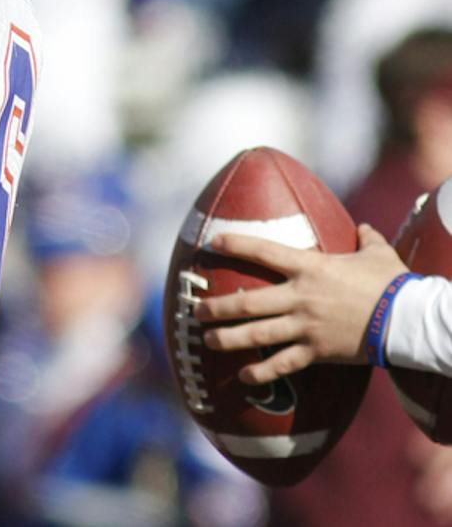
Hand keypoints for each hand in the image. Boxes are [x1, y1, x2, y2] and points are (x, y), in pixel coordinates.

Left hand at [195, 223, 406, 382]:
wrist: (409, 320)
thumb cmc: (392, 284)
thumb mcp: (377, 254)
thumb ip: (365, 239)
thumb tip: (364, 227)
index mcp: (310, 267)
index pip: (264, 252)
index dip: (236, 245)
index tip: (213, 244)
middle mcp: (300, 296)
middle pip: (248, 302)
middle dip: (217, 307)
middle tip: (196, 310)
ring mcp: (306, 326)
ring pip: (257, 334)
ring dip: (228, 338)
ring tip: (207, 341)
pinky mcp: (318, 351)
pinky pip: (283, 364)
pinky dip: (261, 371)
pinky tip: (243, 376)